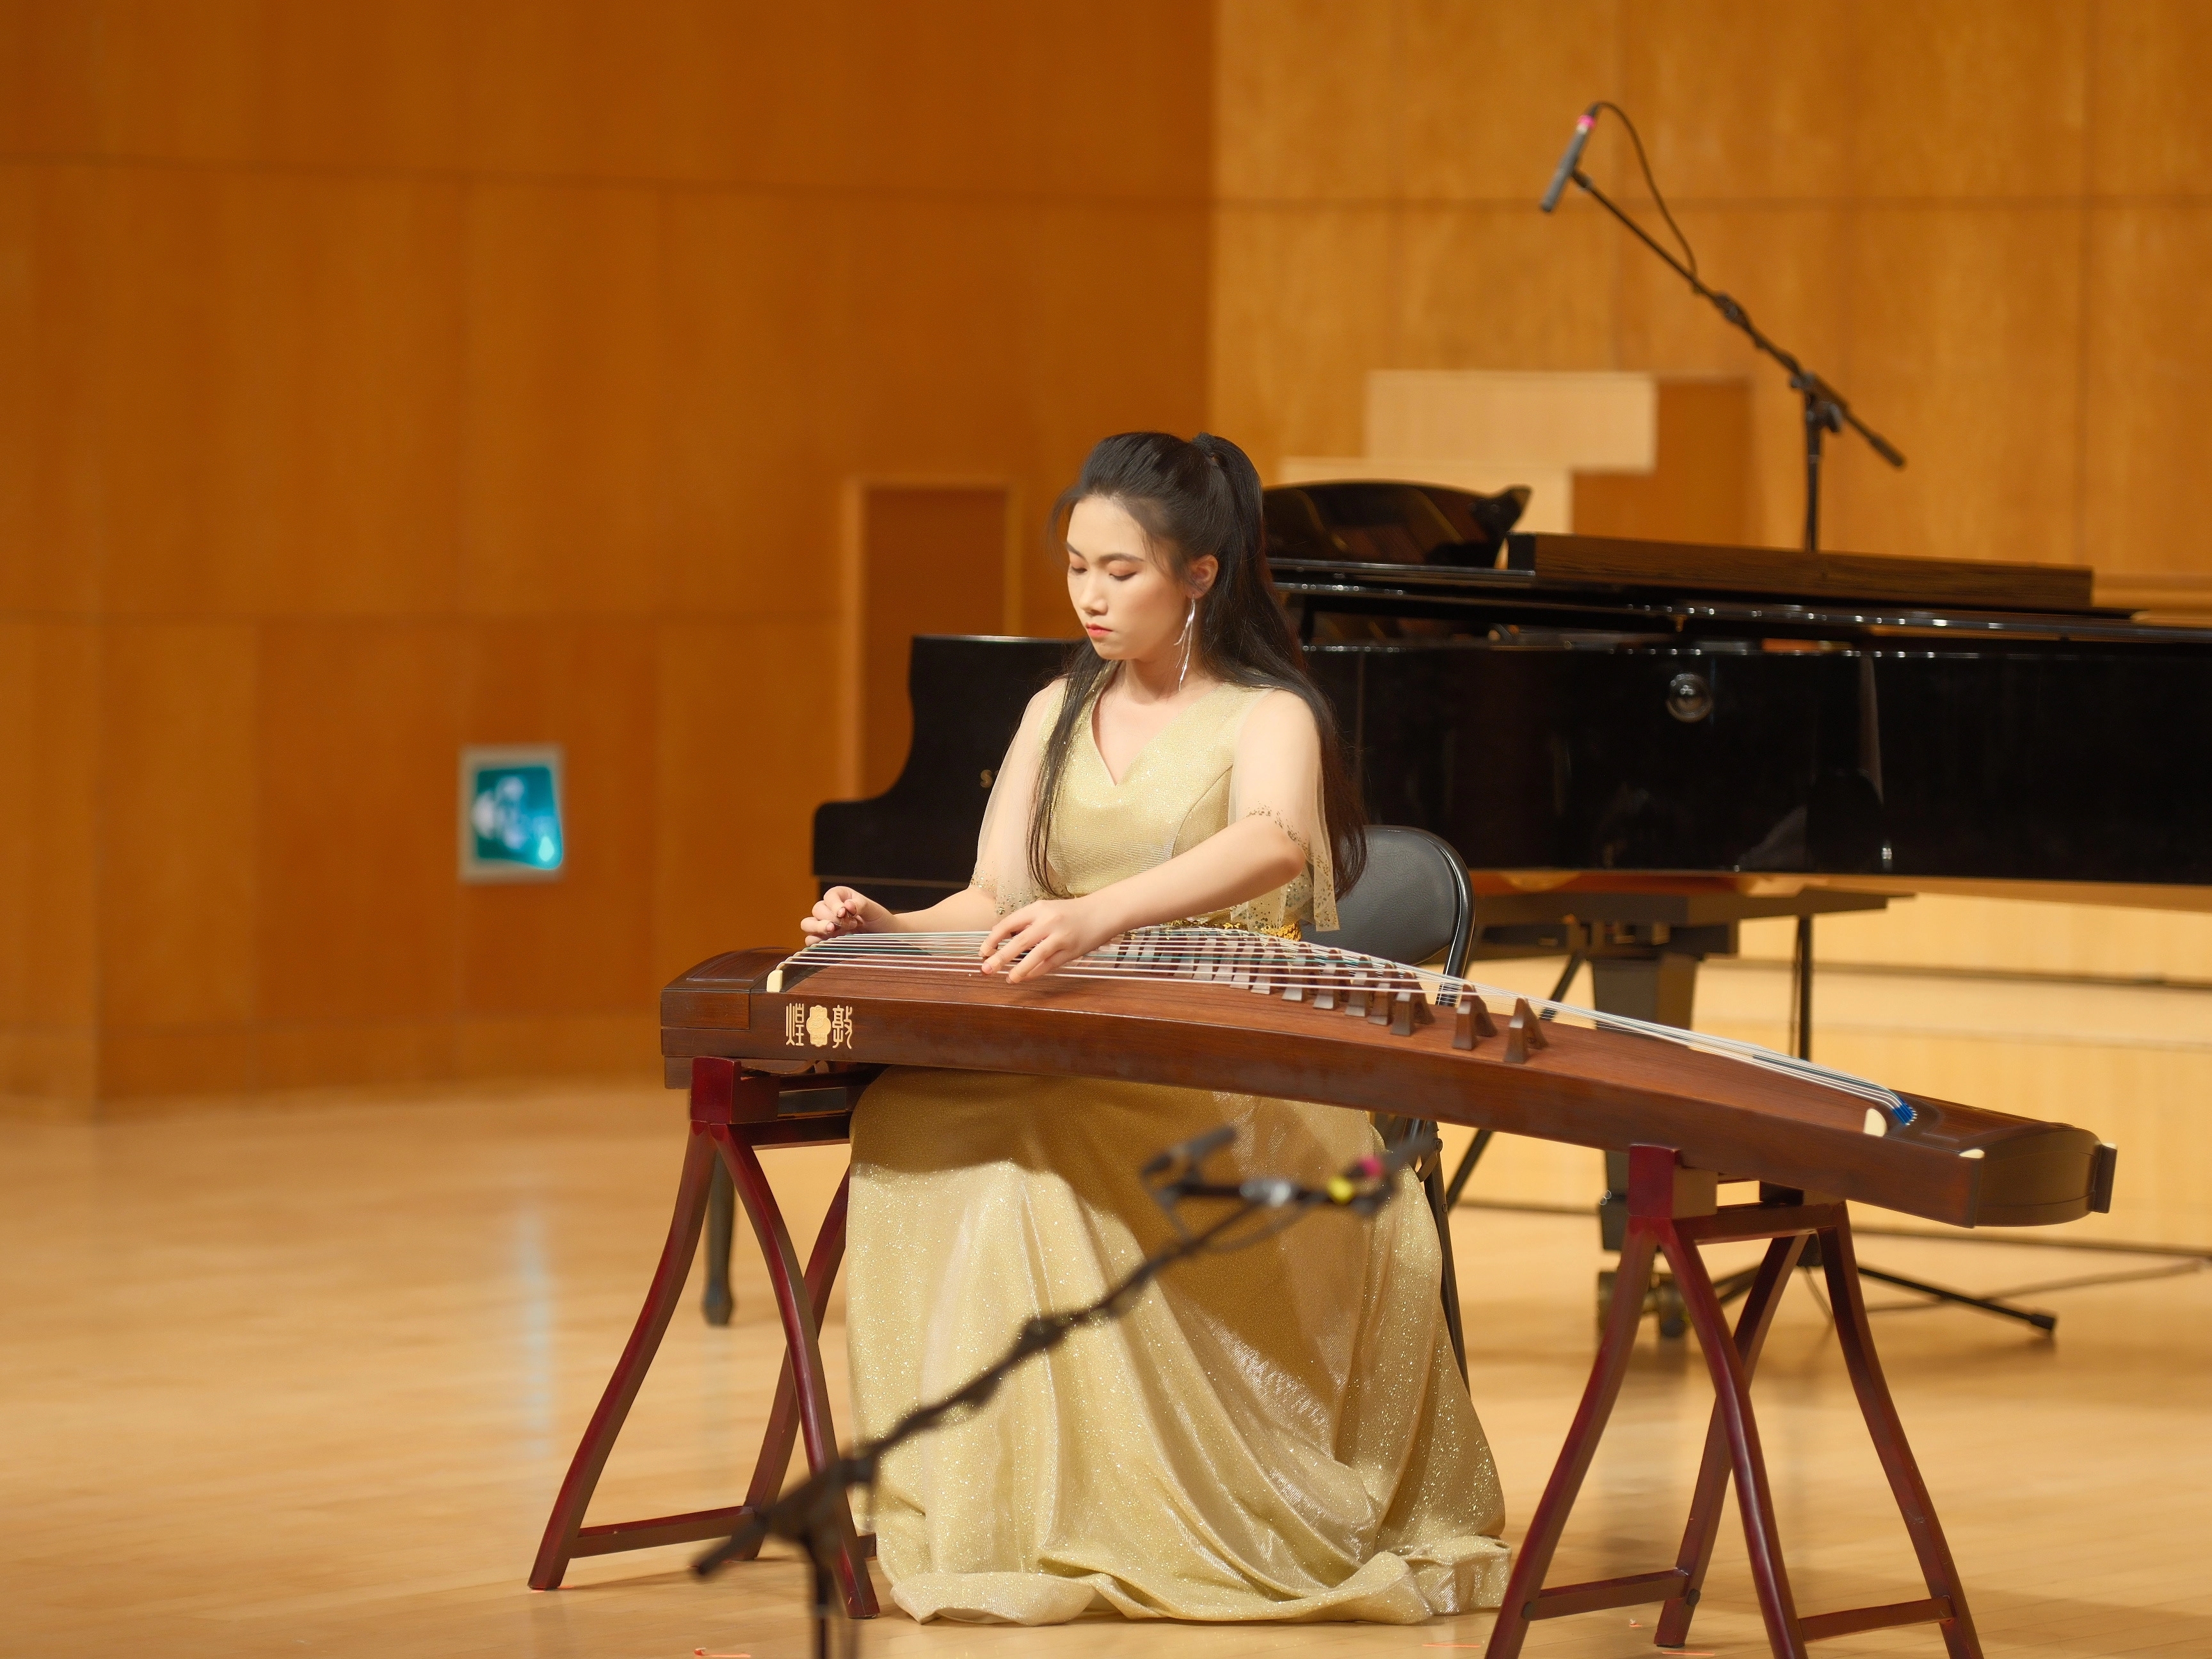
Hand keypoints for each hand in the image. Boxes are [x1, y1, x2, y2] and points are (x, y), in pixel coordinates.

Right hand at [802, 886, 888, 941]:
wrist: (885, 938)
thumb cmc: (880, 921)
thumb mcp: (875, 911)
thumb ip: (862, 905)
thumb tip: (848, 905)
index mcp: (841, 897)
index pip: (830, 897)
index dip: (834, 905)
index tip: (844, 913)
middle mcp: (830, 910)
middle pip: (817, 910)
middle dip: (829, 918)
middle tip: (848, 925)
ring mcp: (825, 925)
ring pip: (807, 924)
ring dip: (817, 928)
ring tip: (833, 932)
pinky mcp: (824, 941)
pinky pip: (811, 941)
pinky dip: (816, 942)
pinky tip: (830, 943)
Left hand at [980, 897, 1117, 982]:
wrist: (1102, 912)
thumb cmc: (1070, 912)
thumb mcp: (1046, 910)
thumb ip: (1026, 923)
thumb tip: (1001, 937)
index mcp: (1039, 908)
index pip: (1009, 923)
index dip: (994, 938)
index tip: (983, 951)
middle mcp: (1049, 921)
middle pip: (1020, 941)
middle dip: (1000, 956)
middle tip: (986, 969)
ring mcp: (1061, 937)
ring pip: (1036, 955)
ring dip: (1020, 969)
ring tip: (1008, 979)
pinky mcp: (1072, 951)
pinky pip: (1050, 964)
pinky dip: (1036, 972)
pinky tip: (1026, 977)